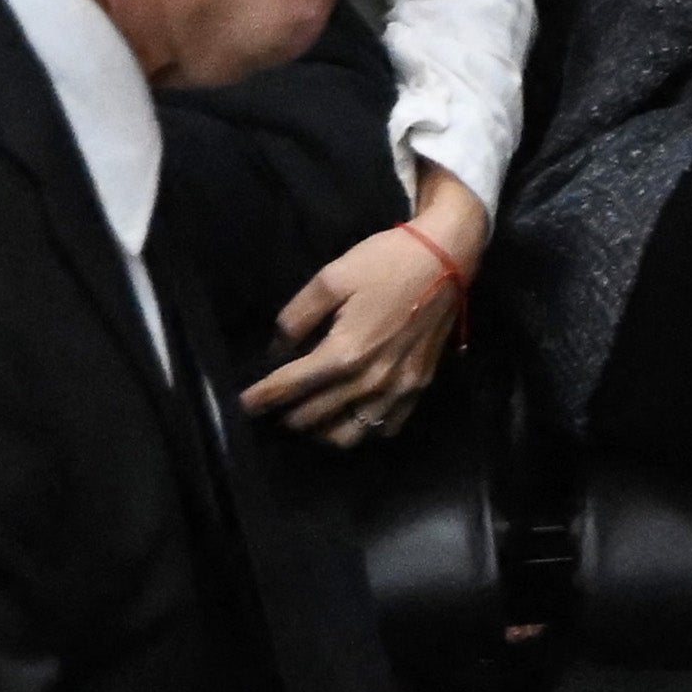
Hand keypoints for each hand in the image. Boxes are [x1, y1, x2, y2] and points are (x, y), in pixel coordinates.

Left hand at [247, 186, 483, 443]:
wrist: (448, 257)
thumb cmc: (386, 261)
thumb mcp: (332, 277)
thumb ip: (297, 317)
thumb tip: (278, 351)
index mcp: (344, 352)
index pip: (289, 388)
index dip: (260, 398)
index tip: (244, 404)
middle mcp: (370, 380)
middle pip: (313, 416)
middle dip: (285, 414)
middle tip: (271, 407)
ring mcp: (398, 388)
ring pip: (348, 434)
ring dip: (320, 431)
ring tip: (306, 416)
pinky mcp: (419, 387)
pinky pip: (385, 428)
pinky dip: (362, 429)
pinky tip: (349, 415)